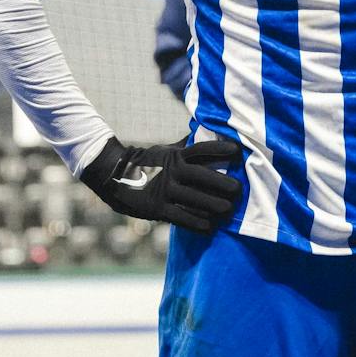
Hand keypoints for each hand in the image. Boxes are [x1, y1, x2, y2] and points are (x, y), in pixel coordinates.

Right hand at [80, 136, 242, 231]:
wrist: (116, 177)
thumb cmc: (151, 163)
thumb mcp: (168, 151)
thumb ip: (188, 145)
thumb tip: (209, 130)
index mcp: (176, 155)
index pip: (202, 149)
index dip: (220, 149)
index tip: (238, 151)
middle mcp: (172, 171)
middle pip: (203, 176)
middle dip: (224, 184)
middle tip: (239, 190)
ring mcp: (165, 190)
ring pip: (196, 200)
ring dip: (216, 206)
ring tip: (229, 210)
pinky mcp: (158, 208)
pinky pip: (183, 218)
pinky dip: (199, 223)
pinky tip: (210, 226)